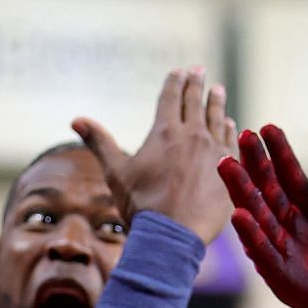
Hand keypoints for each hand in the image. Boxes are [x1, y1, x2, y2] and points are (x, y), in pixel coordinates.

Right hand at [73, 67, 237, 244]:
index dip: (175, 82)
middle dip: (196, 85)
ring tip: (218, 91)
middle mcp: (193, 136)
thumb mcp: (116, 173)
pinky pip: (232, 142)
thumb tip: (75, 119)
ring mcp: (215, 152)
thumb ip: (99, 142)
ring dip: (217, 103)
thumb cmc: (141, 206)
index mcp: (165, 132)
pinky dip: (231, 130)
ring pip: (217, 119)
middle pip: (196, 103)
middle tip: (199, 71)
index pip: (171, 97)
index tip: (179, 71)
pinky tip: (231, 125)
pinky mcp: (230, 170)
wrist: (173, 237)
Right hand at [219, 126, 307, 307]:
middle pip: (269, 192)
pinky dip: (252, 236)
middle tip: (242, 135)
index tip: (266, 127)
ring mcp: (286, 254)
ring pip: (259, 218)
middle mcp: (295, 231)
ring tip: (226, 165)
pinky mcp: (284, 279)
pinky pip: (264, 254)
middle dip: (255, 166)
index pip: (292, 177)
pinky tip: (238, 215)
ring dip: (242, 192)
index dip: (280, 154)